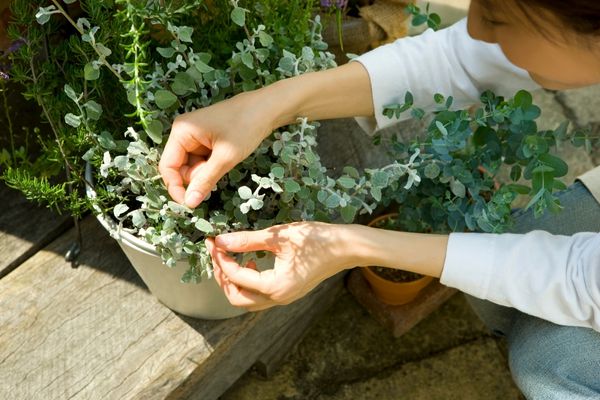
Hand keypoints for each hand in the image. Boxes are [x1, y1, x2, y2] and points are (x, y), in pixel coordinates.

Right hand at [159, 91, 276, 207]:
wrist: (267, 108)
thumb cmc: (246, 126)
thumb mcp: (225, 158)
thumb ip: (205, 180)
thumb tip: (190, 203)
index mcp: (181, 131)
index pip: (167, 166)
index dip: (175, 187)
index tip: (189, 204)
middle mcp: (183, 132)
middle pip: (179, 167)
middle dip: (196, 176)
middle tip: (218, 170)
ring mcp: (194, 135)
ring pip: (192, 165)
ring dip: (206, 171)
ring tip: (225, 161)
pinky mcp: (205, 138)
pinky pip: (202, 159)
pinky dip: (212, 165)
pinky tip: (226, 158)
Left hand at [205, 222, 356, 310]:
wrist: (347, 247)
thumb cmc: (317, 239)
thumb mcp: (279, 236)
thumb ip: (247, 240)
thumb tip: (221, 241)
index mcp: (275, 287)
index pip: (236, 276)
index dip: (220, 258)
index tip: (212, 241)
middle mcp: (278, 299)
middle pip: (236, 298)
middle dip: (222, 276)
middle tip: (217, 253)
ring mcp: (284, 298)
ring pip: (247, 300)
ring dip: (234, 282)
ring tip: (230, 258)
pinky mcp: (288, 292)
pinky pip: (260, 295)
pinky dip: (248, 282)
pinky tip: (251, 261)